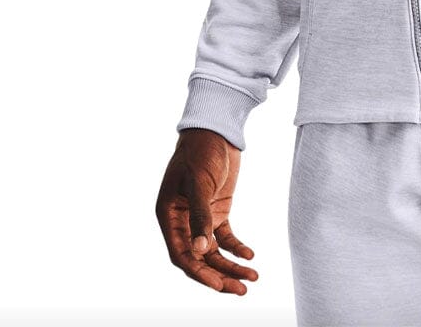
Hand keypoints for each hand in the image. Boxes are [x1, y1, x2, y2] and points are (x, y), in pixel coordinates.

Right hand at [155, 127, 258, 294]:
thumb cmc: (201, 151)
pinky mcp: (217, 210)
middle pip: (199, 258)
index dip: (199, 273)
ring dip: (231, 266)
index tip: (218, 285)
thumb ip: (200, 216)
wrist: (215, 129)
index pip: (181, 254)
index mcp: (168, 216)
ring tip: (252, 277)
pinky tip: (250, 255)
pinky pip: (225, 236)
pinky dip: (237, 247)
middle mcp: (181, 221)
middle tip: (241, 290)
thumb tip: (201, 251)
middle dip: (219, 276)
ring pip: (213, 251)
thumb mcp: (200, 182)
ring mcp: (200, 217)